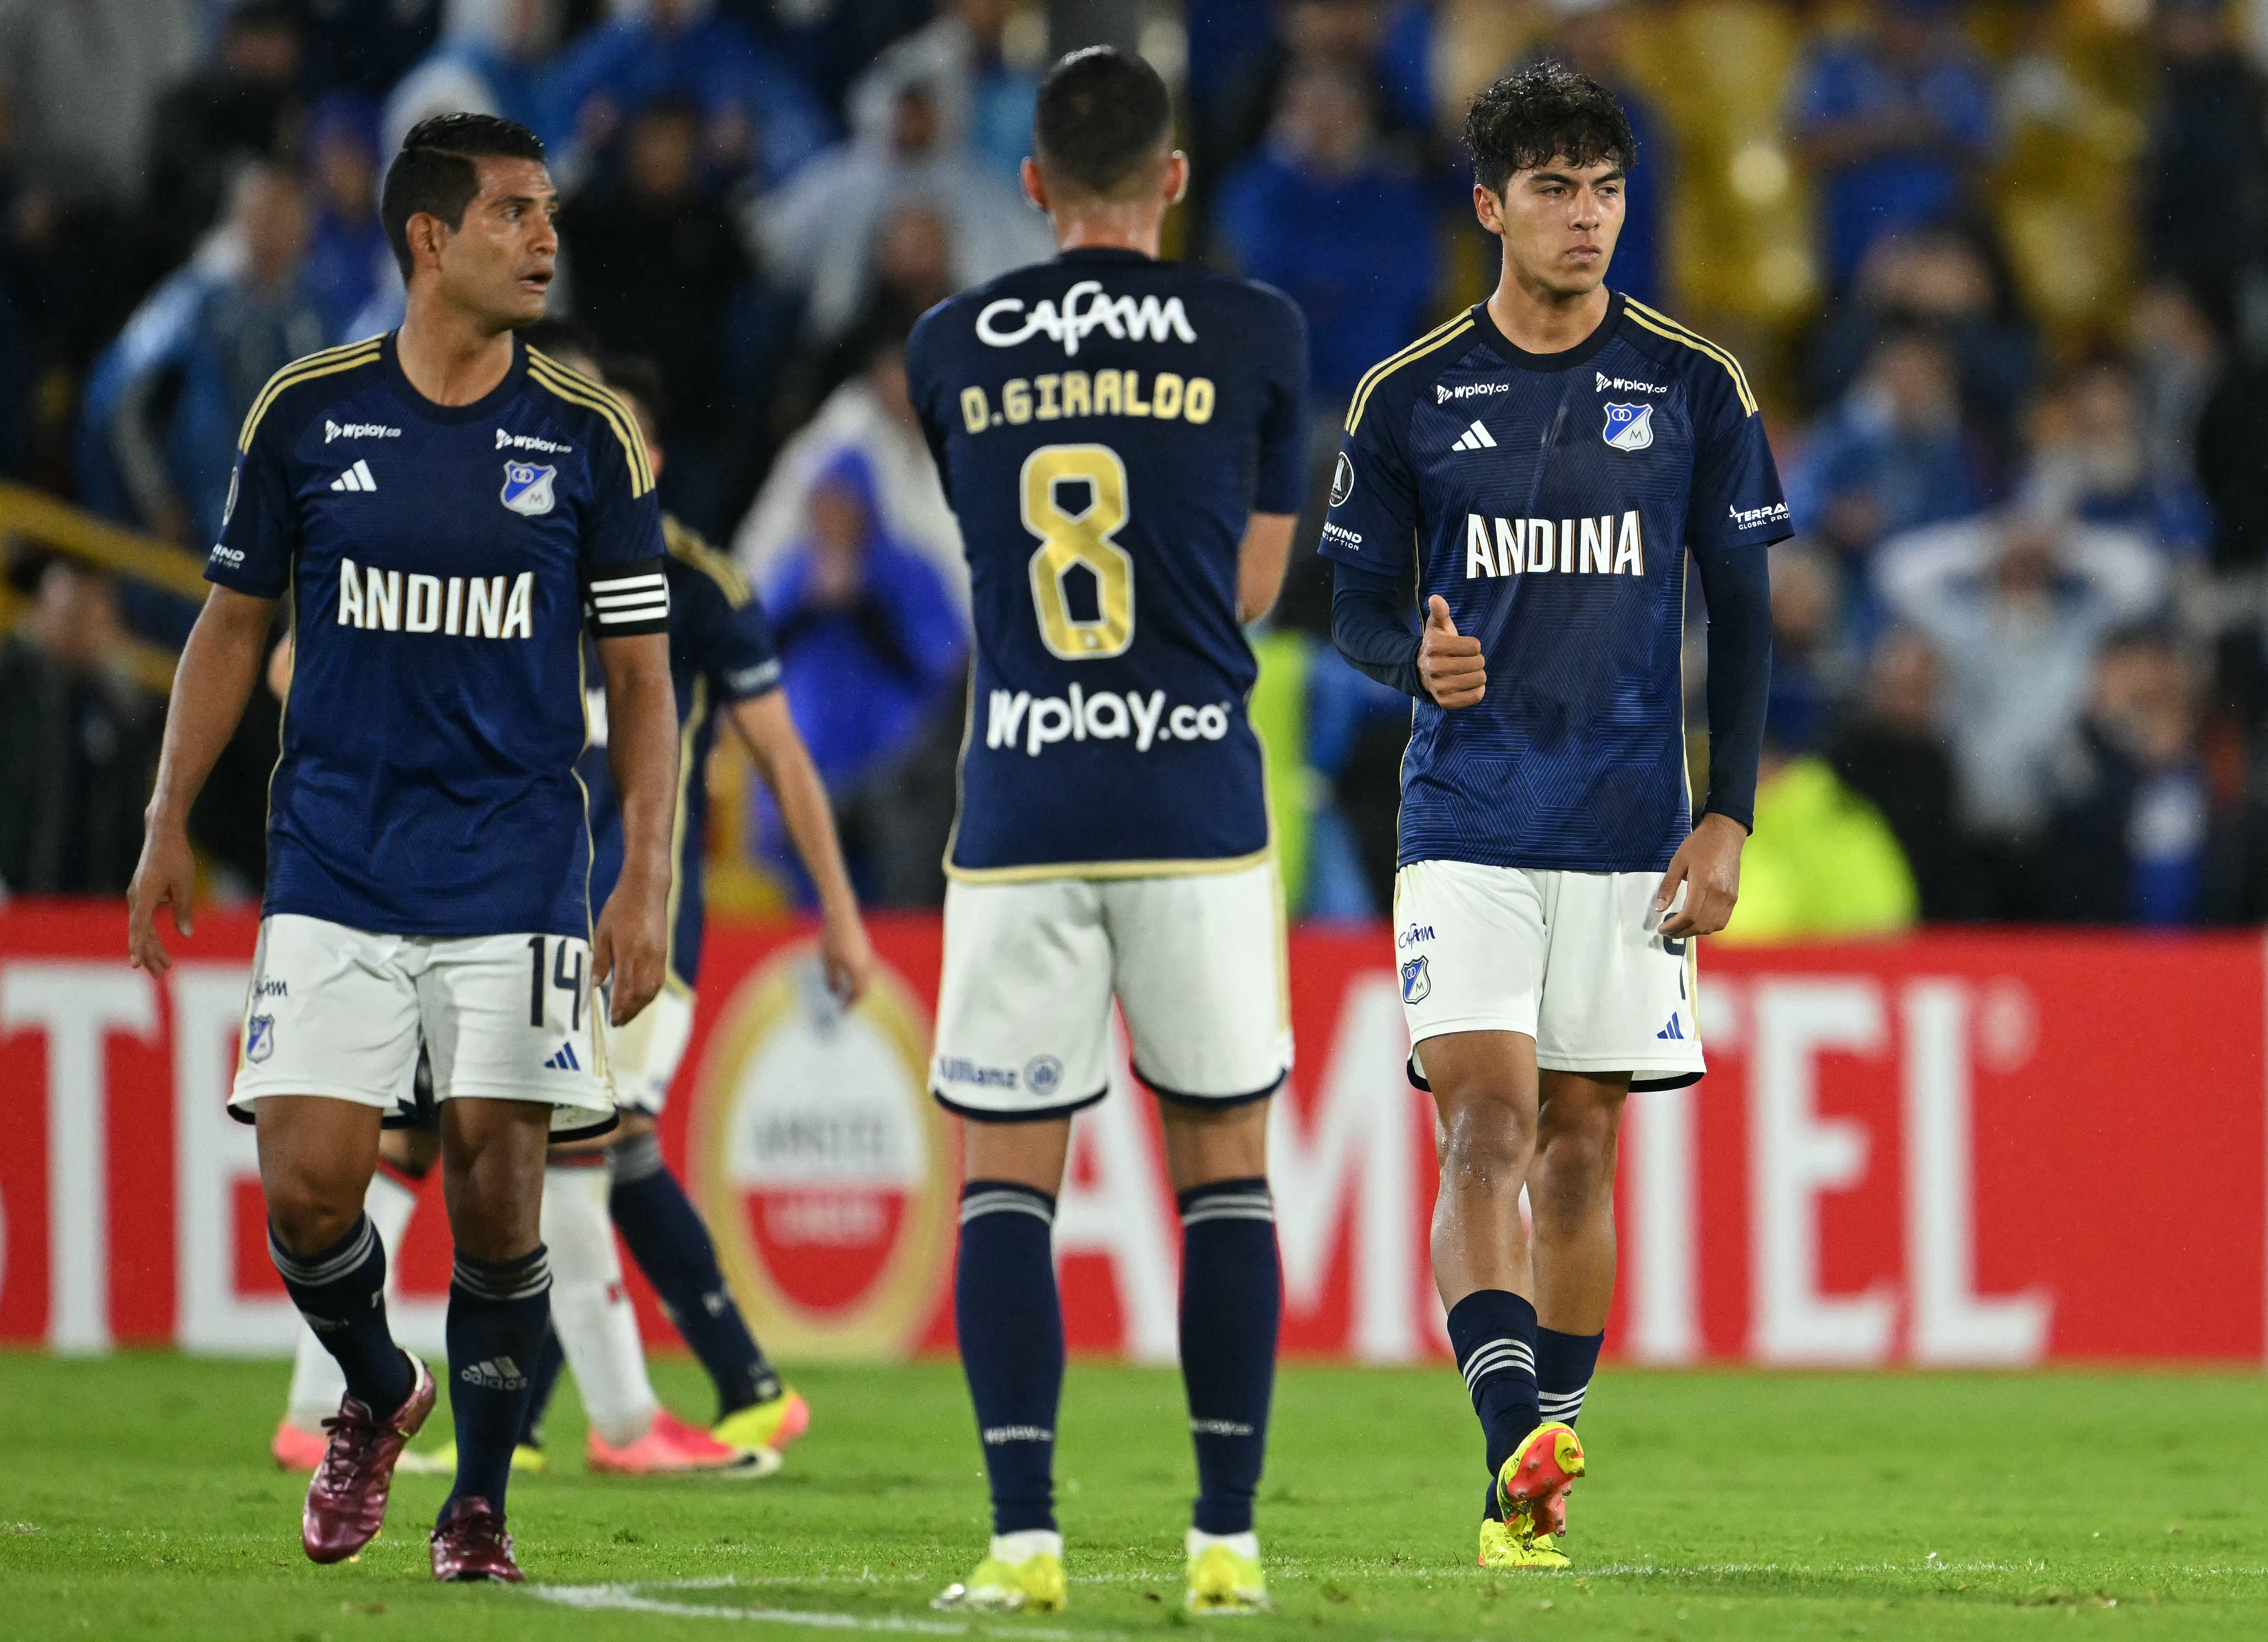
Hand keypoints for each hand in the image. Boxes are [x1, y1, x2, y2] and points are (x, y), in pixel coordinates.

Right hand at [127, 821, 196, 972]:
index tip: (136, 965)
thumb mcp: (184, 885)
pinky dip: (151, 933)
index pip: (140, 928)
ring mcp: (137, 896)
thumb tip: (186, 934)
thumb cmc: (176, 858)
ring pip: (142, 927)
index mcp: (144, 897)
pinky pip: (145, 919)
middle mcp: (136, 898)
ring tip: (164, 965)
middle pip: (141, 933)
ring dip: (152, 946)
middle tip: (160, 974)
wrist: (163, 835)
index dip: (139, 947)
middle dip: (150, 954)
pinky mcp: (143, 893)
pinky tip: (159, 944)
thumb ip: (184, 910)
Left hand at [592, 876, 666, 1026]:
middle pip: (640, 994)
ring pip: (652, 989)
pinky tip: (641, 998)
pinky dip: (649, 994)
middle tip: (619, 1023)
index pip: (624, 988)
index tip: (612, 1019)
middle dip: (630, 1011)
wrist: (646, 890)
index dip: (619, 1007)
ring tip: (629, 1015)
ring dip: (641, 1006)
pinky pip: (658, 980)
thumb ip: (600, 959)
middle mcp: (646, 957)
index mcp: (629, 951)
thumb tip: (596, 984)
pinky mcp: (663, 953)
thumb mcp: (603, 931)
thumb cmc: (620, 907)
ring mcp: (658, 956)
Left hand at [820, 907, 874, 1005]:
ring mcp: (868, 956)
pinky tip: (847, 973)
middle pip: (864, 988)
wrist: (841, 915)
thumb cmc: (832, 939)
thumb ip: (832, 979)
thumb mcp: (828, 961)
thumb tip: (835, 992)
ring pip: (866, 977)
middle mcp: (867, 965)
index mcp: (858, 971)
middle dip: (855, 997)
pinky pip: (865, 967)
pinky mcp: (866, 948)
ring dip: (857, 986)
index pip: (857, 994)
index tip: (842, 1011)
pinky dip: (858, 975)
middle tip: (845, 1003)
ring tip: (845, 990)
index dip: (850, 1004)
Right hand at [1418, 596, 1485, 708]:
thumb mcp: (1437, 626)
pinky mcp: (1446, 702)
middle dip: (1476, 660)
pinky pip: (1476, 696)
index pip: (1475, 646)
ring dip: (1477, 675)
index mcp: (1434, 647)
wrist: (1421, 672)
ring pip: (1479, 680)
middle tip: (1465, 661)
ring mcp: (1440, 687)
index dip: (1473, 645)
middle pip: (1478, 663)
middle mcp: (1434, 668)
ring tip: (1467, 672)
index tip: (1463, 647)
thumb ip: (1439, 612)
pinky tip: (1469, 685)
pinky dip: (1477, 690)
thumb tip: (1435, 598)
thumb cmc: (1437, 646)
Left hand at [1655, 812, 1746, 938]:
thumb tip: (1659, 908)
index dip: (1674, 926)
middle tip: (1667, 931)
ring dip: (1695, 932)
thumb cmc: (1700, 845)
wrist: (1725, 834)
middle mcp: (1720, 894)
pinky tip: (1696, 922)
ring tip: (1680, 928)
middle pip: (1701, 925)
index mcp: (1704, 884)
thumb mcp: (1678, 861)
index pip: (1689, 915)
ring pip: (1713, 926)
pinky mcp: (1734, 897)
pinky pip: (1722, 920)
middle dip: (1681, 932)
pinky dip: (1708, 926)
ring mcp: (1729, 897)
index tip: (1661, 929)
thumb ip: (1668, 886)